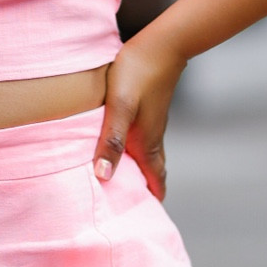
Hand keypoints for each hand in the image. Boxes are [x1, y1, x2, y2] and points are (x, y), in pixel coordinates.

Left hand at [93, 31, 186, 201]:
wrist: (161, 44)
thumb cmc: (138, 74)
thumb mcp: (120, 108)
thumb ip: (111, 140)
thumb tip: (104, 176)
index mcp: (147, 144)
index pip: (155, 182)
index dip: (150, 202)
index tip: (140, 221)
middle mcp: (153, 138)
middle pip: (153, 173)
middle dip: (143, 192)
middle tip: (127, 209)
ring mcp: (152, 124)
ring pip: (148, 157)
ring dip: (138, 172)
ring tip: (119, 185)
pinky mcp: (147, 111)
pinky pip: (142, 141)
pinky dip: (133, 153)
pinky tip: (118, 148)